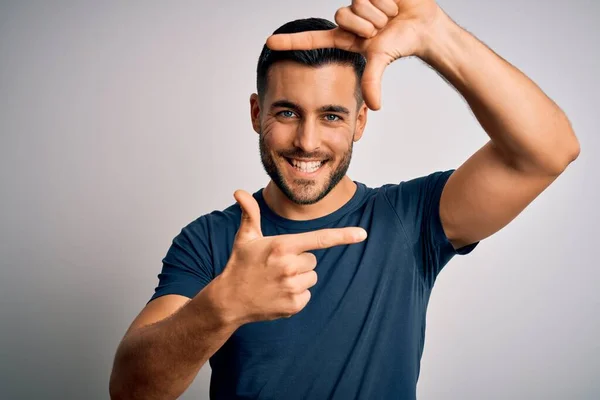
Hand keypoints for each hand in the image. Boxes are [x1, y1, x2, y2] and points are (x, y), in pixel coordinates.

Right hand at [221, 190, 367, 324]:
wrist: (229, 300)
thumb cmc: (240, 265)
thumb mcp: (245, 238)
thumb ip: (250, 213)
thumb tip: (239, 192)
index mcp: (282, 246)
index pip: (319, 239)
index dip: (343, 236)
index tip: (363, 234)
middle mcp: (289, 267)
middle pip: (313, 259)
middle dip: (299, 261)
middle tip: (277, 266)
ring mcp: (292, 288)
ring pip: (312, 277)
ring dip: (299, 278)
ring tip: (277, 280)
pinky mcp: (294, 305)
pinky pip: (307, 294)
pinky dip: (296, 294)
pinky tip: (278, 293)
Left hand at [266, 0, 441, 109]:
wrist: (423, 25)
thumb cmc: (401, 42)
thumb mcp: (381, 60)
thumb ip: (372, 81)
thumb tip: (375, 106)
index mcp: (344, 38)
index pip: (312, 39)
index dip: (291, 42)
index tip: (269, 42)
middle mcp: (347, 20)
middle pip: (342, 17)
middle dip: (366, 25)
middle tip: (381, 30)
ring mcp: (357, 4)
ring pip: (356, 4)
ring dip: (377, 13)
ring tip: (389, 17)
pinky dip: (385, 1)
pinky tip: (392, 5)